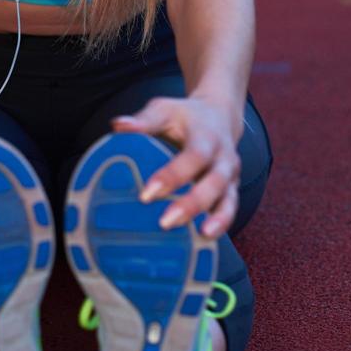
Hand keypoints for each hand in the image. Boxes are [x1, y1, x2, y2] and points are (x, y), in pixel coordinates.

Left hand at [111, 95, 240, 239]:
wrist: (220, 116)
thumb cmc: (185, 116)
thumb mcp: (166, 110)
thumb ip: (144, 120)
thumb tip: (119, 126)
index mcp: (207, 136)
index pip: (194, 156)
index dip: (173, 175)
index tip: (147, 194)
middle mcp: (224, 157)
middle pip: (215, 182)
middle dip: (193, 203)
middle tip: (166, 222)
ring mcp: (231, 176)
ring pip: (229, 200)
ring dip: (217, 219)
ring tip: (201, 236)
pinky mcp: (231, 190)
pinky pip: (229, 210)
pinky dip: (220, 225)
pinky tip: (204, 241)